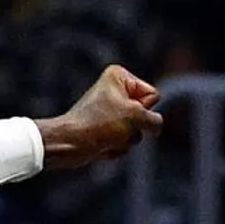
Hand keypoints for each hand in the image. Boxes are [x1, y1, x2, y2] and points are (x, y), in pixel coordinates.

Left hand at [36, 65, 162, 167]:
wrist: (69, 144)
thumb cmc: (97, 124)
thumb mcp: (136, 116)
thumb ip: (155, 120)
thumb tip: (155, 127)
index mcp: (119, 77)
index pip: (152, 95)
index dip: (143, 108)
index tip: (123, 112)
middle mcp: (114, 91)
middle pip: (145, 114)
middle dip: (134, 127)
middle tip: (114, 127)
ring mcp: (110, 112)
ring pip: (136, 131)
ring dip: (125, 139)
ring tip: (107, 137)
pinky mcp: (106, 130)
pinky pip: (125, 141)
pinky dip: (116, 147)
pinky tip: (102, 145)